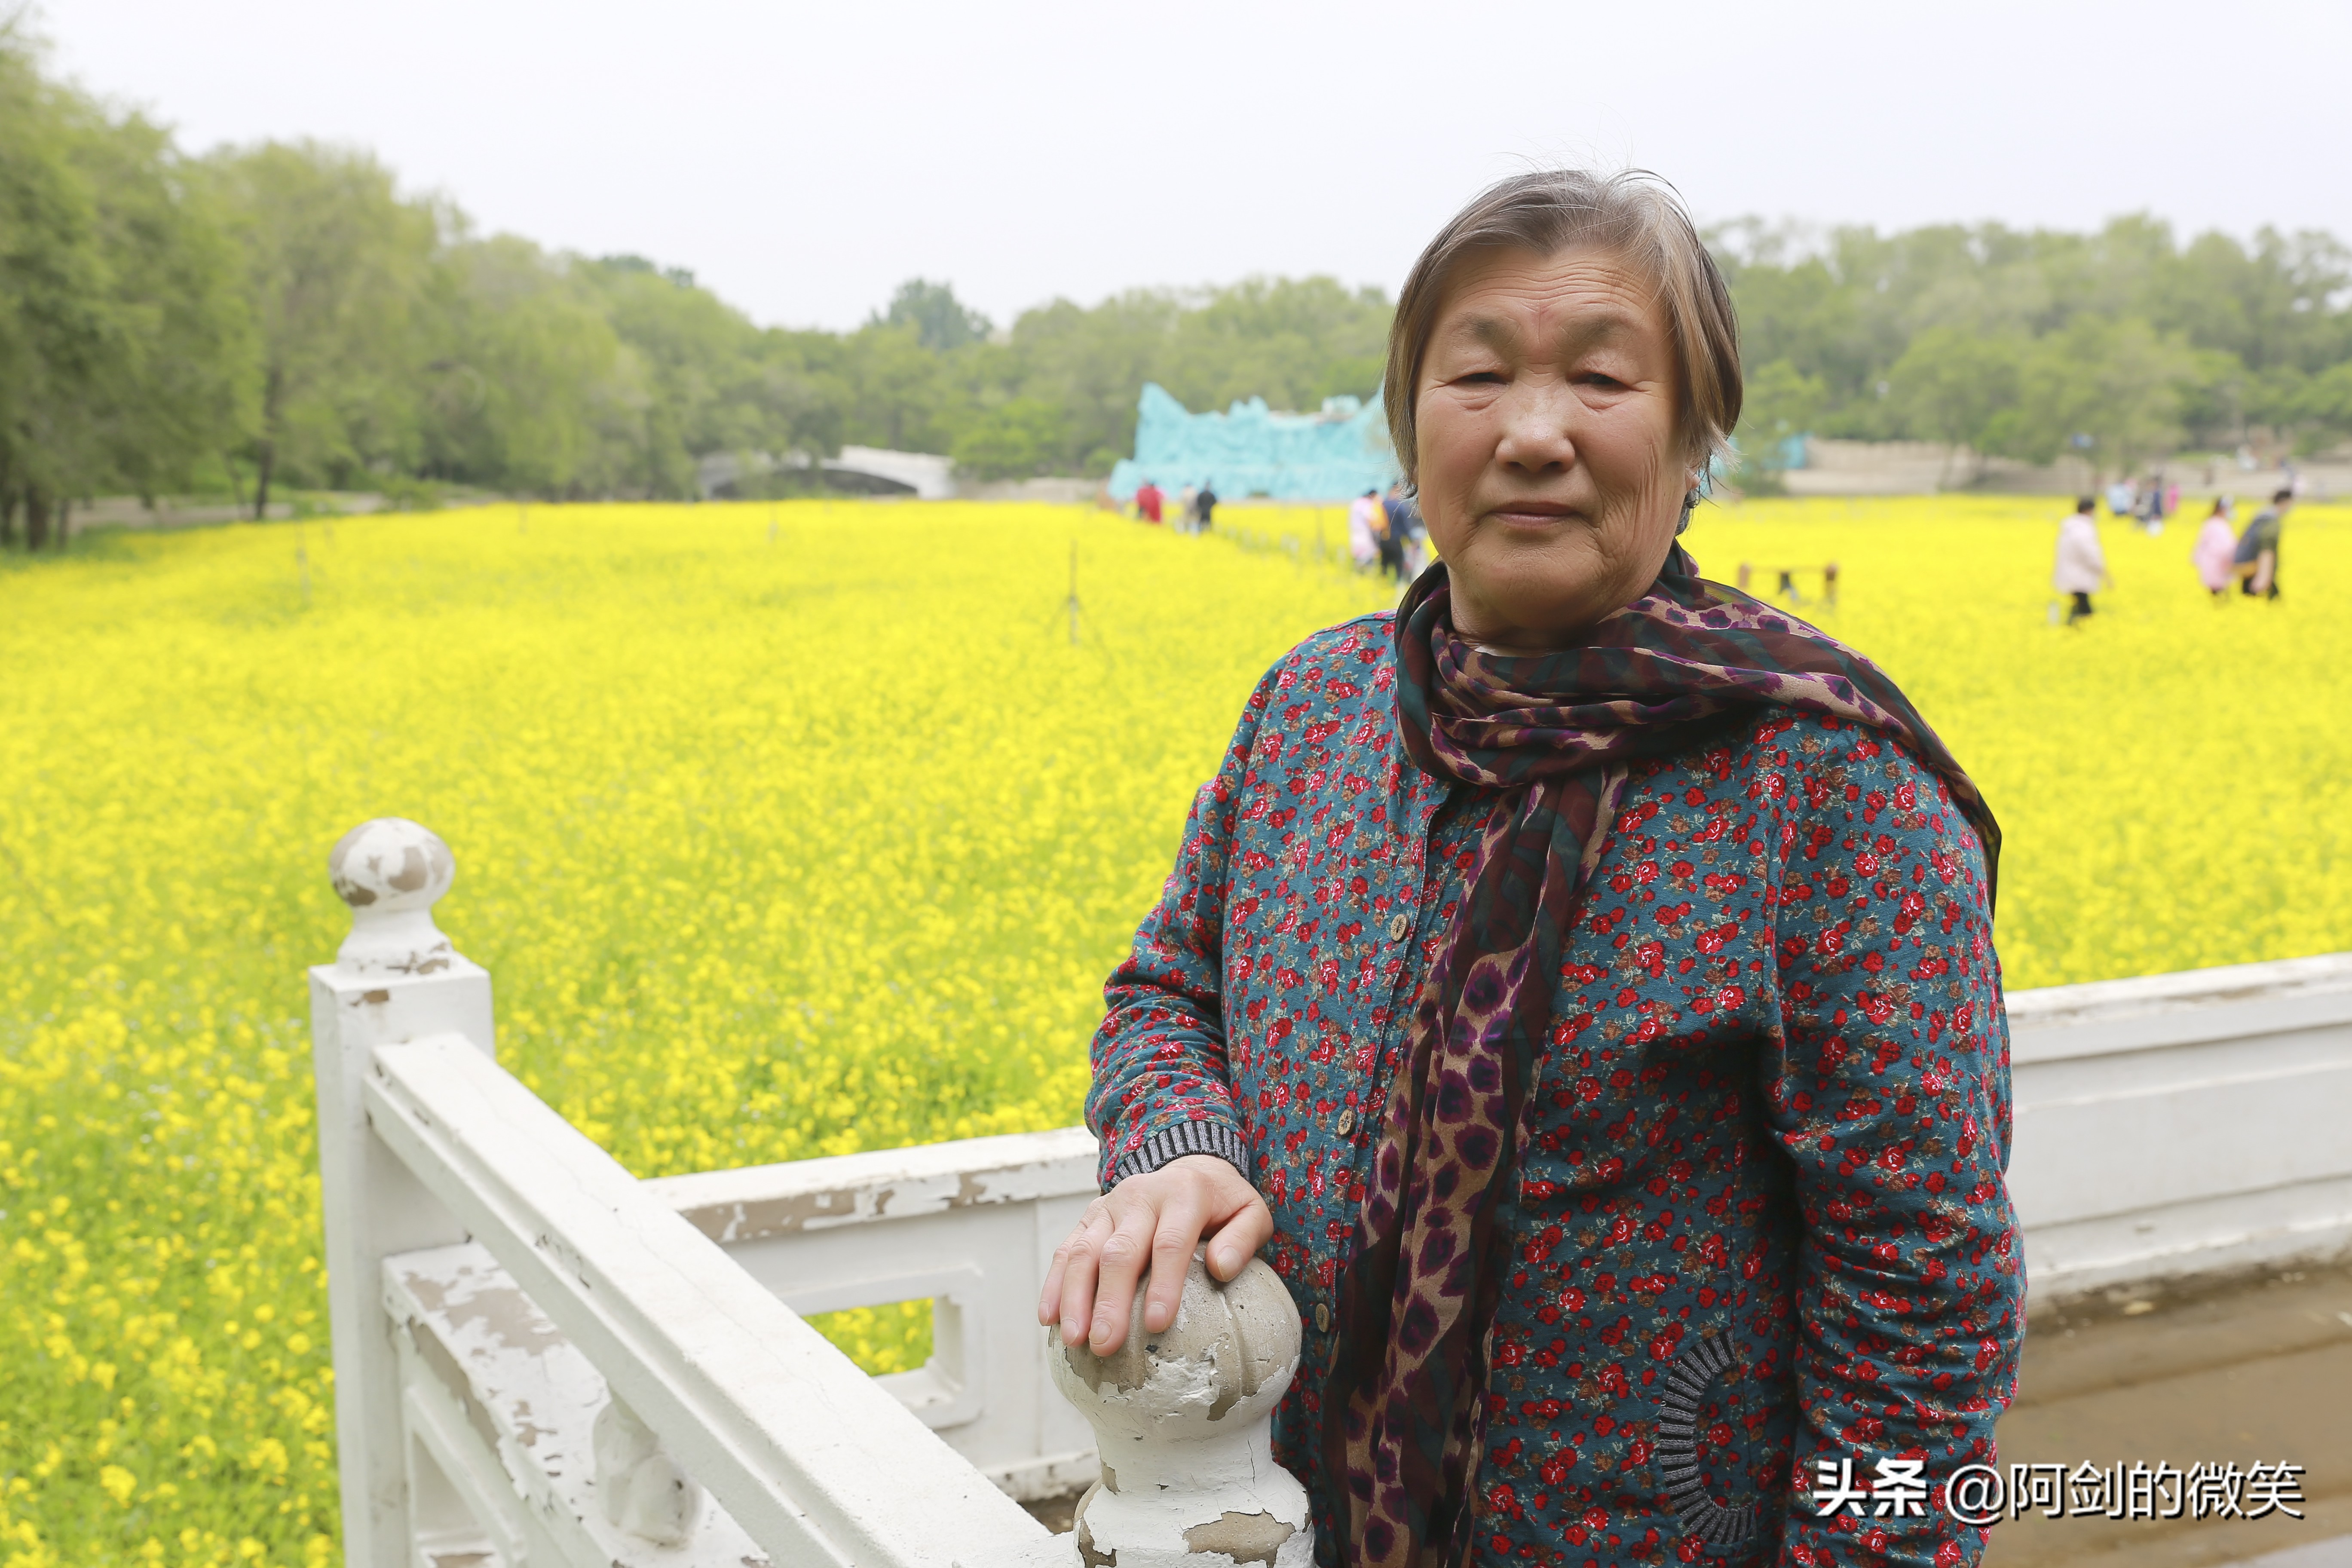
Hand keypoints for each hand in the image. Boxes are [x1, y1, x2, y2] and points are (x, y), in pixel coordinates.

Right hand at [1037, 1153, 1273, 1355]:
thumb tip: (1222, 1267)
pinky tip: (1048, 1317)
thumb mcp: (1251, 1213)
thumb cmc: (1223, 1204)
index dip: (1163, 1284)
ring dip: (1075, 1297)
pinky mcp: (1089, 1217)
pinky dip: (1055, 1284)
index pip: (1170, 1243)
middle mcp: (1141, 1196)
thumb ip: (1243, 1238)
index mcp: (1183, 1194)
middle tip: (1104, 1344)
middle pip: (1120, 1252)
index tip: (1158, 1324)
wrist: (1188, 1166)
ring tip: (1072, 1339)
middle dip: (1110, 1300)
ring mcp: (1109, 1206)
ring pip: (1084, 1251)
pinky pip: (1066, 1249)